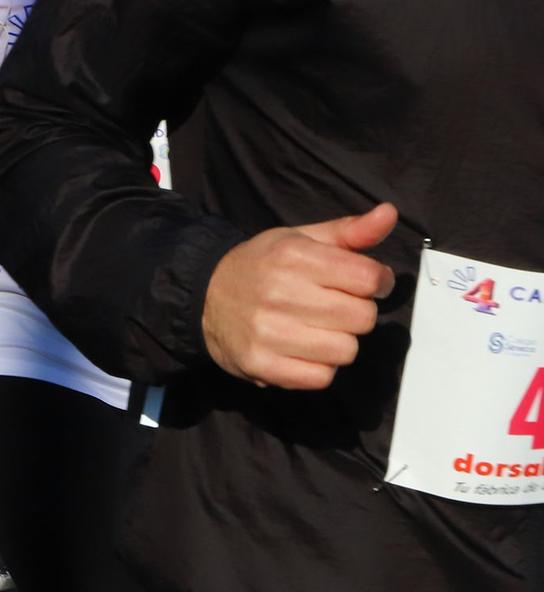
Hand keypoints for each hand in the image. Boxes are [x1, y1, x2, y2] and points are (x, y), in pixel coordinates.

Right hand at [203, 203, 396, 390]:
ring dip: (338, 342)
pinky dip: (318, 367)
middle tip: (333, 307)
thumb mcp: (300, 239)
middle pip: (363, 318)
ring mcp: (268, 331)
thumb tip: (388, 214)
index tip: (362, 283)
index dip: (376, 282)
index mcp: (292, 256)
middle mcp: (279, 292)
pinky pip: (321, 377)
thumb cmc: (261, 266)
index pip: (369, 278)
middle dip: (356, 313)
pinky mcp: (261, 363)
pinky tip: (301, 350)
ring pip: (346, 351)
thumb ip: (349, 231)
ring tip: (316, 329)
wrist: (203, 296)